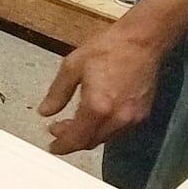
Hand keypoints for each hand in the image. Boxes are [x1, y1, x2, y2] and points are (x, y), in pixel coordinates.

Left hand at [38, 24, 162, 154]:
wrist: (141, 42)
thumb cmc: (108, 49)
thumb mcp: (72, 66)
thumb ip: (57, 92)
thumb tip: (45, 111)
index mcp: (97, 106)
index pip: (77, 138)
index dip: (62, 146)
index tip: (52, 147)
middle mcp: (117, 118)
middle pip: (91, 142)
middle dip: (72, 140)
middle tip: (57, 130)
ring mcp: (132, 118)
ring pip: (105, 138)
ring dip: (88, 135)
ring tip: (72, 122)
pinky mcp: (142, 115)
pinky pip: (118, 131)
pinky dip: (103, 129)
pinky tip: (94, 117)